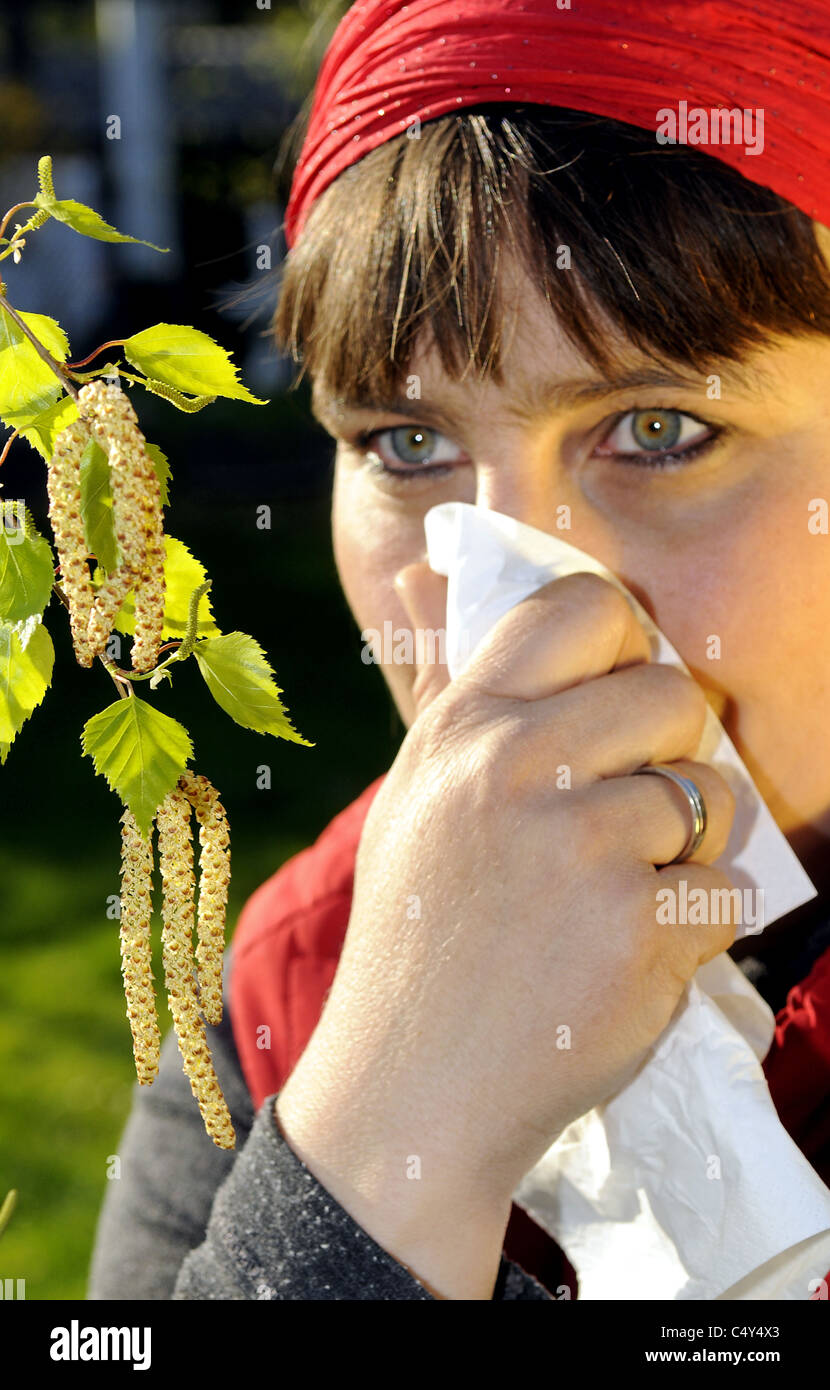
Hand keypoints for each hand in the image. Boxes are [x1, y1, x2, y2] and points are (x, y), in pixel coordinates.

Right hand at [276, 565, 735, 1296]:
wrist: (411, 1089)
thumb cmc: (416, 935)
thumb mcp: (412, 796)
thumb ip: (445, 683)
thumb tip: (425, 565)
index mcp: (462, 727)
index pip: (582, 608)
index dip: (623, 645)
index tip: (616, 700)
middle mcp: (515, 765)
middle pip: (671, 694)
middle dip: (674, 755)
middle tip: (632, 817)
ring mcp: (579, 843)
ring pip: (713, 794)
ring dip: (690, 849)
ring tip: (623, 894)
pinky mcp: (637, 923)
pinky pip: (727, 889)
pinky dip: (698, 927)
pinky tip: (629, 955)